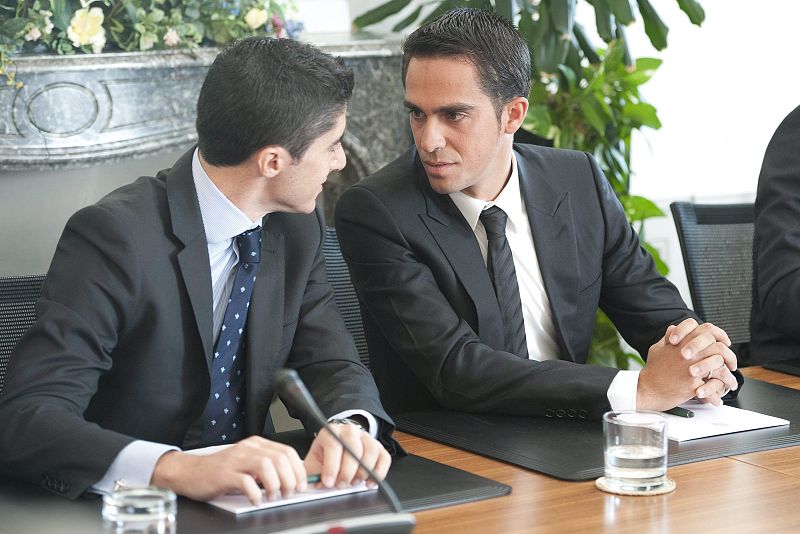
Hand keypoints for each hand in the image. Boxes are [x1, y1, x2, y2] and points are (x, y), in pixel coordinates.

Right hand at [150, 436, 305, 504]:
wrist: (189, 472)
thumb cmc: (219, 471)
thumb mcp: (247, 464)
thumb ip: (266, 468)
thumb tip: (291, 480)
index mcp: (256, 445)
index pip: (287, 451)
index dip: (298, 469)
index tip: (301, 484)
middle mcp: (247, 449)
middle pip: (279, 458)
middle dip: (290, 478)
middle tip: (289, 493)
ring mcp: (235, 460)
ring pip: (266, 466)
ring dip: (275, 484)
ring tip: (272, 497)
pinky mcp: (224, 474)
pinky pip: (245, 482)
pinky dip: (255, 494)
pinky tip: (255, 500)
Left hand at [303, 423, 390, 489]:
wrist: (339, 444)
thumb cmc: (326, 454)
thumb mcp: (314, 462)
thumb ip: (314, 474)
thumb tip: (319, 485)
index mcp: (331, 432)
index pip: (333, 445)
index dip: (331, 466)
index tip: (329, 482)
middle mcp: (349, 431)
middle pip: (353, 448)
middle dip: (347, 472)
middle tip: (342, 484)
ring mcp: (366, 437)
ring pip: (370, 452)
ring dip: (363, 472)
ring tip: (354, 482)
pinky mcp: (378, 446)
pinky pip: (384, 458)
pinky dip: (378, 473)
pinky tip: (369, 482)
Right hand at [638, 323, 737, 409]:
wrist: (646, 390)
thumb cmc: (652, 371)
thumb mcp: (657, 349)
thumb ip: (667, 338)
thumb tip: (673, 328)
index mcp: (680, 343)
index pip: (706, 330)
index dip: (719, 334)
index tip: (724, 342)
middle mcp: (687, 353)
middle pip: (718, 347)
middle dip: (729, 356)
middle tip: (731, 364)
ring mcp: (690, 368)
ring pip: (719, 366)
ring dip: (728, 375)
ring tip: (730, 383)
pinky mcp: (692, 385)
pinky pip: (712, 388)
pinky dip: (716, 395)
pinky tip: (718, 398)